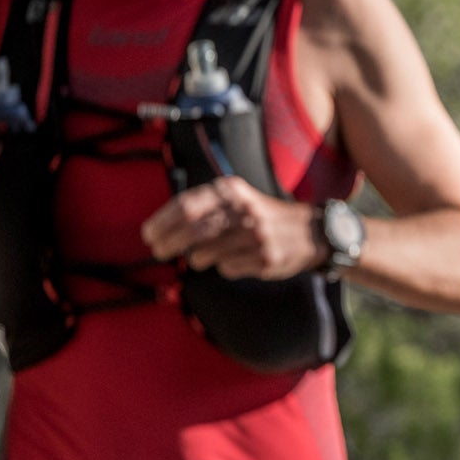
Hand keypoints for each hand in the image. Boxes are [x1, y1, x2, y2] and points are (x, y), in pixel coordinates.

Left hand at [141, 176, 327, 279]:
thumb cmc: (262, 216)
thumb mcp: (237, 198)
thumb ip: (205, 206)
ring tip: (200, 258)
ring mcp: (256, 236)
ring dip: (197, 258)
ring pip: (207, 253)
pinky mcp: (266, 258)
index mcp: (232, 191)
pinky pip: (228, 268)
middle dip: (169, 243)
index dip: (162, 222)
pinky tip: (233, 261)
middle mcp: (244, 210)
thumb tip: (163, 227)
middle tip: (159, 251)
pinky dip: (223, 267)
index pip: (186, 205)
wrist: (310, 232)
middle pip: (192, 230)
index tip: (149, 234)